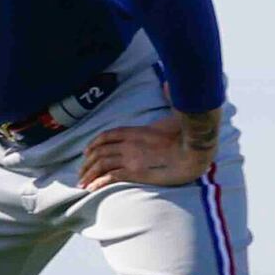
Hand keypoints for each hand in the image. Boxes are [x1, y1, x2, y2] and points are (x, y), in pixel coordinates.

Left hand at [80, 110, 219, 191]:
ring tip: (82, 184)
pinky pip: (111, 176)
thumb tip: (167, 85)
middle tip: (81, 173)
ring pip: (101, 164)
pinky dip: (99, 183)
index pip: (106, 136)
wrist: (194, 151)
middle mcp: (128, 143)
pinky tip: (92, 189)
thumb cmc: (185, 135)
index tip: (86, 153)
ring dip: (89, 174)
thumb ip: (167, 101)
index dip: (93, 144)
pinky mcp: (135, 172)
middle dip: (87, 163)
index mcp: (134, 131)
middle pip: (100, 151)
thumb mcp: (171, 115)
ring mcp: (131, 157)